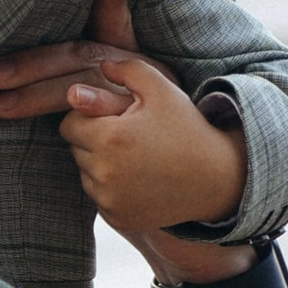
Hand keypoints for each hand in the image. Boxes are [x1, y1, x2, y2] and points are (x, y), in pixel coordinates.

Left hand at [0, 0, 251, 244]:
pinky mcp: (117, 218)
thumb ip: (127, 70)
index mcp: (109, 138)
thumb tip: (96, 69)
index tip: (115, 118)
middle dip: (94, 140)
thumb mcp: (162, 89)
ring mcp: (110, 200)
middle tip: (129, 137)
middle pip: (76, 150)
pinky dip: (111, 190)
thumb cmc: (188, 128)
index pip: (69, 125)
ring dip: (100, 166)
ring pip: (85, 175)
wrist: (218, 178)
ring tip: (136, 158)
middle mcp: (104, 173)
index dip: (90, 117)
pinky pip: (99, 198)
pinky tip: (139, 180)